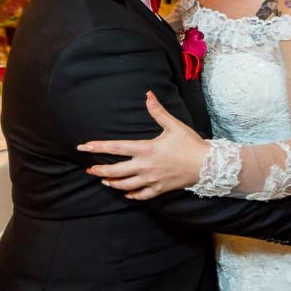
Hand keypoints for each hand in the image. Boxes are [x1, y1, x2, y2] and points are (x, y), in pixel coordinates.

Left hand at [78, 91, 207, 199]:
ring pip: (124, 185)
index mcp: (146, 148)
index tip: (83, 147)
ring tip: (104, 180)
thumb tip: (148, 95)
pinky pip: (140, 195)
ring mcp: (151, 179)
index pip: (116, 147)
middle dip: (100, 170)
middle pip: (115, 171)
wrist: (207, 164)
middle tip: (89, 169)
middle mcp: (145, 166)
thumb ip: (158, 111)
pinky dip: (131, 194)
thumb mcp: (174, 125)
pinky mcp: (159, 189)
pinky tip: (125, 192)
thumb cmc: (190, 143)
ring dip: (111, 183)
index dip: (98, 146)